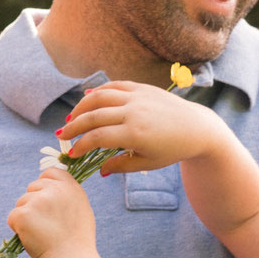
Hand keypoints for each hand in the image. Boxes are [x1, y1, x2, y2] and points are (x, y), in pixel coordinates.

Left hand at [7, 164, 97, 257]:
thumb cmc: (77, 242)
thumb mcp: (81, 209)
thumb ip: (67, 195)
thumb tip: (52, 187)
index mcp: (70, 187)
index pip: (50, 173)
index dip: (44, 185)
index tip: (45, 200)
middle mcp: (54, 189)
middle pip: (32, 187)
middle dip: (33, 203)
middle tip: (45, 225)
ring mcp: (38, 200)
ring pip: (21, 203)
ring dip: (26, 217)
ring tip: (42, 234)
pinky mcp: (23, 213)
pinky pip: (13, 217)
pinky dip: (18, 228)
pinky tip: (32, 238)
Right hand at [58, 80, 228, 175]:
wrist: (197, 128)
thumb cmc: (172, 150)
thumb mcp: (147, 163)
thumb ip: (121, 165)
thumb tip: (99, 171)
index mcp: (135, 134)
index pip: (98, 138)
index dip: (81, 145)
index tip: (72, 153)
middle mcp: (134, 112)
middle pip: (93, 116)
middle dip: (74, 127)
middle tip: (61, 136)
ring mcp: (138, 97)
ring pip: (100, 97)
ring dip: (81, 107)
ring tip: (71, 118)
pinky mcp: (142, 88)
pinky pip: (114, 86)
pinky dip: (98, 91)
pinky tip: (87, 99)